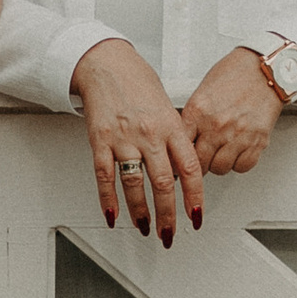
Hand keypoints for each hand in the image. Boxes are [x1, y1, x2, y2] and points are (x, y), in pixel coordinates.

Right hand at [71, 40, 204, 245]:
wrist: (107, 64)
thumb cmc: (139, 83)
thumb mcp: (169, 107)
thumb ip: (176, 138)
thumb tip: (184, 169)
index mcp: (172, 126)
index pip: (190, 170)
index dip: (194, 198)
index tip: (196, 217)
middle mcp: (150, 134)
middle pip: (163, 184)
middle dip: (168, 215)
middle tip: (169, 234)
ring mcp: (124, 139)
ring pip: (135, 185)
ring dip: (140, 212)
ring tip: (144, 228)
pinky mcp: (100, 141)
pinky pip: (105, 177)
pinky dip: (108, 200)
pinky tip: (113, 215)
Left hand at [183, 48, 283, 175]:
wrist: (267, 69)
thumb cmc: (236, 74)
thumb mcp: (203, 91)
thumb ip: (193, 117)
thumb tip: (183, 139)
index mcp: (199, 111)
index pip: (181, 148)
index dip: (180, 157)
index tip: (180, 161)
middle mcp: (217, 125)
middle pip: (200, 163)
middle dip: (200, 163)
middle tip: (203, 157)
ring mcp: (238, 135)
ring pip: (220, 168)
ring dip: (219, 163)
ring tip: (221, 152)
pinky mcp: (257, 141)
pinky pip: (243, 166)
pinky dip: (239, 162)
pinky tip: (237, 151)